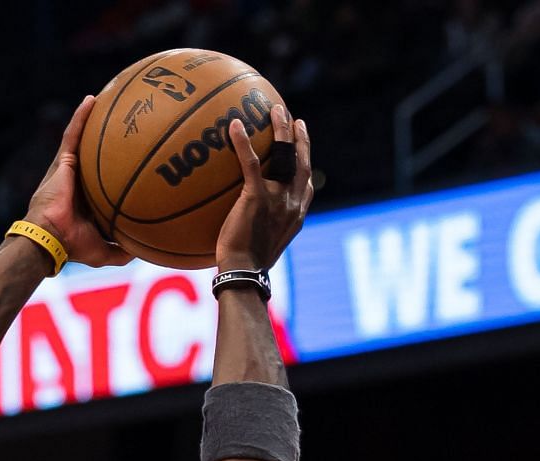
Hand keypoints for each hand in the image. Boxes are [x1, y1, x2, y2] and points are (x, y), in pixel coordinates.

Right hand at [25, 96, 132, 268]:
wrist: (52, 238)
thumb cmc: (73, 246)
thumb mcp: (104, 252)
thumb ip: (122, 251)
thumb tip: (143, 250)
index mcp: (89, 199)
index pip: (103, 179)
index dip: (115, 168)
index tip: (133, 157)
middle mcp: (79, 181)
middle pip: (95, 153)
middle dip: (107, 137)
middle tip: (126, 121)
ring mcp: (69, 168)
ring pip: (83, 138)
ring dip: (94, 119)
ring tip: (109, 99)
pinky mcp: (62, 161)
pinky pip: (73, 134)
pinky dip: (81, 116)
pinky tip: (91, 100)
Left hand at [216, 103, 312, 272]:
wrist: (245, 273)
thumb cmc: (246, 266)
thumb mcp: (262, 247)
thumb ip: (260, 228)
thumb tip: (243, 222)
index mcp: (296, 214)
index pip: (305, 183)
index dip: (305, 161)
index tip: (301, 145)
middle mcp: (293, 203)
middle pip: (302, 161)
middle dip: (300, 138)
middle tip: (294, 119)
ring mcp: (278, 199)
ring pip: (285, 155)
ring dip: (282, 130)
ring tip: (274, 109)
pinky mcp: (258, 197)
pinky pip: (251, 163)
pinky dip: (243, 142)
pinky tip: (234, 126)